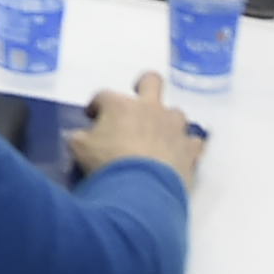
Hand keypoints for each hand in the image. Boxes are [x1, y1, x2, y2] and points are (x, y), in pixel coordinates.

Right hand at [72, 73, 206, 184]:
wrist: (141, 191)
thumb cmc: (107, 165)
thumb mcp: (80, 149)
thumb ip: (80, 138)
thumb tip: (79, 136)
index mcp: (120, 105)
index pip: (104, 95)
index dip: (97, 105)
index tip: (92, 117)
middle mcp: (150, 108)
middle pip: (152, 81)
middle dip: (144, 86)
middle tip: (137, 105)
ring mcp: (173, 127)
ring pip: (176, 113)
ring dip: (168, 123)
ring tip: (159, 138)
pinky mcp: (189, 149)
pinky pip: (193, 142)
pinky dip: (186, 147)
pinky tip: (180, 156)